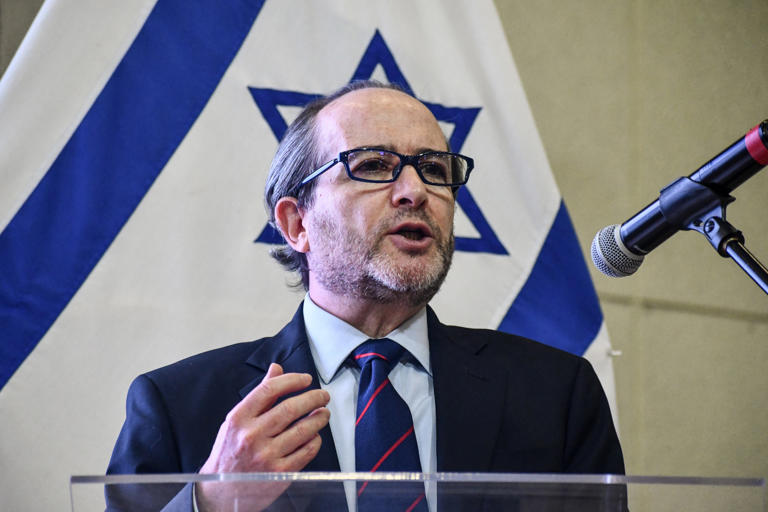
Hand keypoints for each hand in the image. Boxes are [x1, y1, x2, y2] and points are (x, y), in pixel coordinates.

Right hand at [196, 363, 329, 510]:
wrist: (221, 491)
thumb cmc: (230, 452)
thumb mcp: (237, 420)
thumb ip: (260, 395)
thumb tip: (276, 369)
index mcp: (239, 418)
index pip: (270, 390)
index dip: (292, 380)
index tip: (306, 379)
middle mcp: (252, 436)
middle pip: (291, 408)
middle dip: (314, 398)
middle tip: (323, 396)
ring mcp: (266, 456)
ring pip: (303, 429)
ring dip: (319, 418)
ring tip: (323, 413)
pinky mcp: (280, 473)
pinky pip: (307, 451)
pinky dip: (315, 440)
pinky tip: (315, 436)